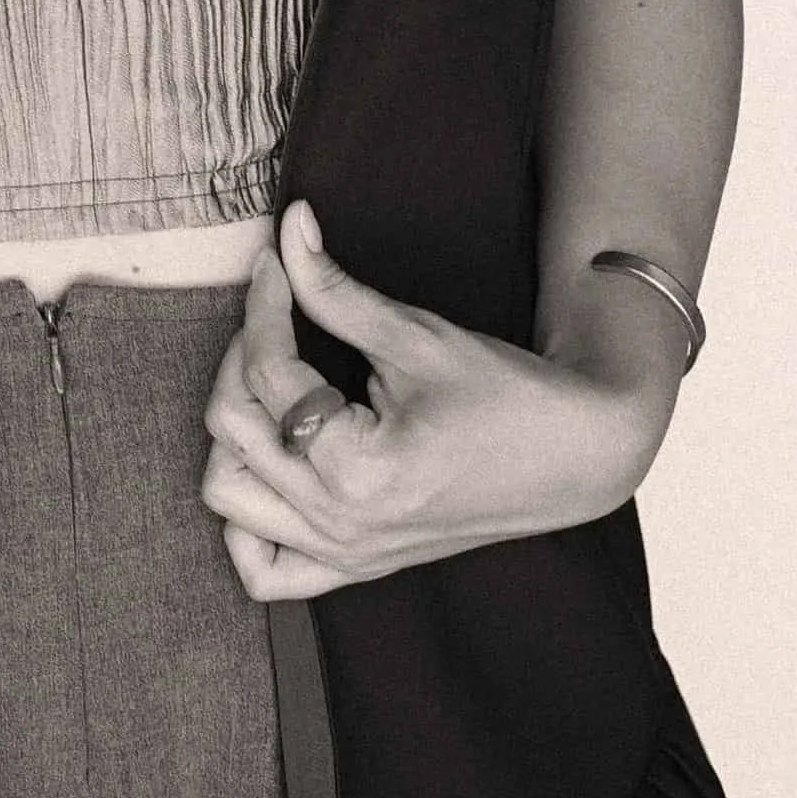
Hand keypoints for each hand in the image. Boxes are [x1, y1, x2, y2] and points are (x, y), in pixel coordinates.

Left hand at [199, 203, 677, 602]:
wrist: (568, 456)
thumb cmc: (502, 394)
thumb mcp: (414, 335)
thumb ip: (334, 289)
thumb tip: (288, 226)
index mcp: (356, 470)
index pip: (268, 373)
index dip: (264, 302)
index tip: (272, 261)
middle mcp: (340, 523)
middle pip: (232, 430)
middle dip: (241, 355)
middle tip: (276, 313)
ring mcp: (344, 555)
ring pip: (228, 498)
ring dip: (234, 434)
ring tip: (271, 385)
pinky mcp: (354, 567)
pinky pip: (265, 571)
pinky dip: (245, 525)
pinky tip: (268, 469)